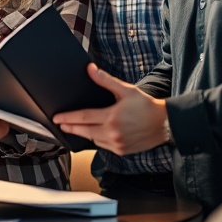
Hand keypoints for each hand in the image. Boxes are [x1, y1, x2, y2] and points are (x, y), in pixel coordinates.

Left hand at [53, 63, 168, 155]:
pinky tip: (93, 134)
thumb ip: (105, 80)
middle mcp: (112, 133)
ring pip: (93, 140)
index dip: (68, 117)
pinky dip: (96, 140)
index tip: (57, 118)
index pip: (83, 117)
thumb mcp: (126, 90)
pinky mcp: (122, 151)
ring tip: (74, 128)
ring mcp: (117, 144)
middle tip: (60, 124)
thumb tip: (91, 70)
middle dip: (70, 127)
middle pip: (84, 131)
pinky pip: (103, 146)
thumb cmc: (146, 106)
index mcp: (111, 117)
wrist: (165, 123)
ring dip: (83, 134)